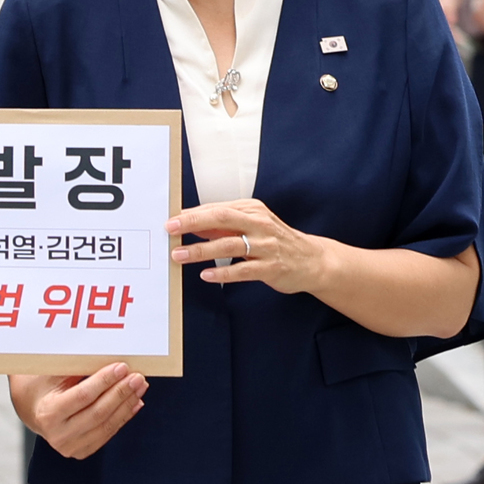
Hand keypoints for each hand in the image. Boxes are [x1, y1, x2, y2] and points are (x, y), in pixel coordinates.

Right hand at [11, 364, 146, 458]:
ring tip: (139, 387)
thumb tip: (109, 357)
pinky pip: (108, 433)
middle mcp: (58, 434)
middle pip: (98, 413)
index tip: (121, 367)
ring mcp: (70, 447)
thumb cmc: (43, 387)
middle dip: (121, 393)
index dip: (105, 381)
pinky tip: (134, 402)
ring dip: (127, 404)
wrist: (33, 410)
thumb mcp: (53, 373)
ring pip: (106, 425)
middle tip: (136, 377)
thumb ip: (77, 367)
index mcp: (48, 413)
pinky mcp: (82, 451)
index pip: (83, 396)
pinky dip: (124, 417)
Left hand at [167, 198, 329, 292]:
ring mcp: (266, 246)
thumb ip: (224, 225)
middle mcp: (259, 224)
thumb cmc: (275, 241)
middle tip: (171, 229)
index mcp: (252, 210)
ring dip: (201, 251)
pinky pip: (243, 270)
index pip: (217, 208)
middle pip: (221, 219)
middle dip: (193, 223)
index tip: (171, 220)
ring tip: (179, 255)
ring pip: (228, 245)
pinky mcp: (271, 267)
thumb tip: (192, 223)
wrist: (312, 260)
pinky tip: (206, 275)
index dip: (192, 214)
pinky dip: (223, 272)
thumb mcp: (252, 225)